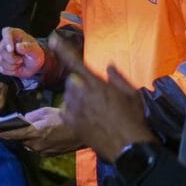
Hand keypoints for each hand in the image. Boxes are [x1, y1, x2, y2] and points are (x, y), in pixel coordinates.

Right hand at [0, 27, 44, 77]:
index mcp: (15, 34)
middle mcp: (5, 42)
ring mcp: (1, 52)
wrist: (33, 65)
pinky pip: (2, 69)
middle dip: (12, 59)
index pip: (6, 32)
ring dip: (12, 66)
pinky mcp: (0, 62)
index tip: (11, 49)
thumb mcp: (36, 51)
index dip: (7, 40)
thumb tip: (18, 46)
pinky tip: (16, 67)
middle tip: (21, 60)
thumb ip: (29, 48)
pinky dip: (11, 71)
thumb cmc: (34, 54)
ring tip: (19, 62)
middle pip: (1, 50)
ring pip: (0, 61)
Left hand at [0, 106, 81, 155]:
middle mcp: (36, 145)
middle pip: (19, 139)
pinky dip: (35, 140)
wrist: (82, 132)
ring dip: (26, 136)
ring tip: (27, 127)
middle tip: (7, 124)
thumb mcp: (45, 112)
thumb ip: (31, 116)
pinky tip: (39, 133)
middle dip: (14, 132)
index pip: (11, 133)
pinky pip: (36, 147)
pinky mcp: (48, 155)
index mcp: (34, 132)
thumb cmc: (63, 117)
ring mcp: (42, 151)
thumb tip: (21, 120)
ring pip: (28, 143)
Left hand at [48, 35, 156, 161]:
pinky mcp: (69, 121)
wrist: (127, 147)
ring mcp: (72, 107)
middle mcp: (79, 91)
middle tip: (97, 97)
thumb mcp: (130, 93)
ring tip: (95, 110)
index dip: (62, 48)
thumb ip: (117, 77)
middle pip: (73, 81)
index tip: (53, 38)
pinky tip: (88, 119)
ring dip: (77, 98)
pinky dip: (74, 111)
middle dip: (81, 84)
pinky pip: (67, 110)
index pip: (74, 61)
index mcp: (93, 81)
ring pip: (69, 95)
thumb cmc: (132, 117)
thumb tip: (109, 67)